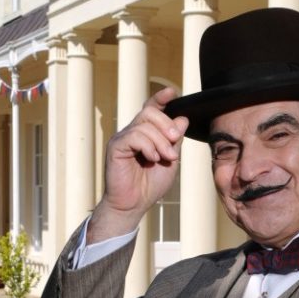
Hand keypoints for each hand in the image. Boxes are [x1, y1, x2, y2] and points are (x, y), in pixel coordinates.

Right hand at [87, 87, 188, 242]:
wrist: (133, 205)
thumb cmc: (149, 186)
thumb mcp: (170, 161)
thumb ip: (175, 141)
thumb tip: (182, 118)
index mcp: (145, 134)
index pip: (151, 109)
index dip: (160, 99)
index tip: (172, 92)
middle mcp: (132, 132)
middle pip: (150, 112)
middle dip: (167, 124)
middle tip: (176, 140)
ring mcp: (123, 139)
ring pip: (144, 125)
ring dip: (161, 141)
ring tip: (166, 158)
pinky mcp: (116, 147)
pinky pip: (134, 136)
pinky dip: (148, 146)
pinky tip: (152, 159)